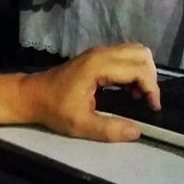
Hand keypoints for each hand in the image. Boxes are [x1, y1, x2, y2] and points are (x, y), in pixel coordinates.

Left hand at [19, 44, 159, 141]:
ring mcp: (99, 53)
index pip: (138, 69)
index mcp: (98, 66)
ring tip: (137, 96)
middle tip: (146, 101)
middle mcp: (101, 53)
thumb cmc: (54, 109)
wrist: (31, 96)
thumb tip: (136, 132)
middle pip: (141, 54)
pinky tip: (128, 90)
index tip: (152, 108)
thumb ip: (109, 129)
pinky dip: (133, 70)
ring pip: (135, 52)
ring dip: (143, 72)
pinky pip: (125, 56)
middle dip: (150, 78)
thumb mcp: (81, 125)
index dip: (150, 88)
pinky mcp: (97, 57)